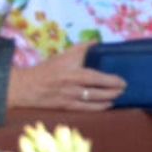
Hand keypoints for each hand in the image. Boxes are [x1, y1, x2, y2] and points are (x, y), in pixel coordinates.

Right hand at [7, 42, 124, 110]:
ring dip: (109, 99)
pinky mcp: (66, 107)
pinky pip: (86, 109)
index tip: (122, 80)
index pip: (96, 77)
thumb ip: (82, 49)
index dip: (111, 80)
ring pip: (94, 101)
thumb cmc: (47, 69)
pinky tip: (108, 106)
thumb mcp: (64, 55)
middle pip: (98, 90)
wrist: (26, 87)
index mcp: (72, 72)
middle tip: (124, 88)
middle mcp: (72, 86)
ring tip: (119, 96)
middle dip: (113, 91)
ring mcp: (69, 98)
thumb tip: (98, 42)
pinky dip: (99, 108)